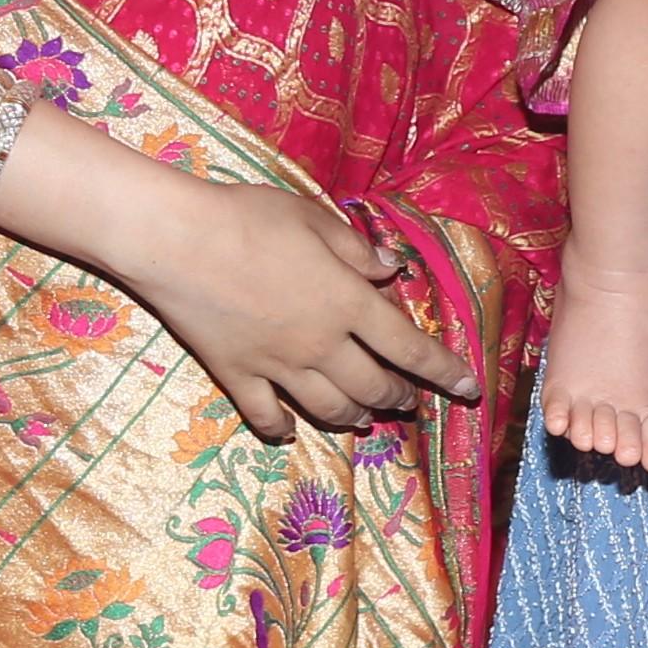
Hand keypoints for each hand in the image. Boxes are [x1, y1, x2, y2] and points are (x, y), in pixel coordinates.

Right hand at [126, 171, 474, 441]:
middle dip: (399, 397)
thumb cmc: (248, 217)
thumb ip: (356, 250)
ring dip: (355, 416)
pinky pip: (267, 416)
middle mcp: (321, 344)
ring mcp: (278, 367)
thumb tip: (391, 271)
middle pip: (373, 386)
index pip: (410, 348)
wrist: (176, 241)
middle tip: (409, 400)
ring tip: (365, 418)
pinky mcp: (236, 376)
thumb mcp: (313, 218)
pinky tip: (289, 430)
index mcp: (347, 303)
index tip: (470, 389)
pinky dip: (282, 428)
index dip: (445, 372)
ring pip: (329, 408)